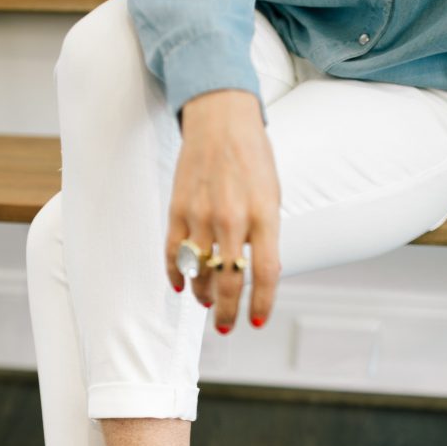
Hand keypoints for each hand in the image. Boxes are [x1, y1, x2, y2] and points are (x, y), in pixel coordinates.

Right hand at [165, 89, 281, 331]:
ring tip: (208, 302)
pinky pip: (174, 253)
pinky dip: (176, 275)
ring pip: (199, 272)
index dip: (262, 303)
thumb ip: (266, 236)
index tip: (258, 322)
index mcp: (263, 215)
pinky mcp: (178, 209)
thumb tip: (260, 276)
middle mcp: (232, 218)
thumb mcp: (271, 197)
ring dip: (203, 295)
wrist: (221, 118)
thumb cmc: (252, 158)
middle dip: (228, 312)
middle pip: (229, 281)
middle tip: (227, 326)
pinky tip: (181, 286)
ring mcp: (202, 214)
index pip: (265, 273)